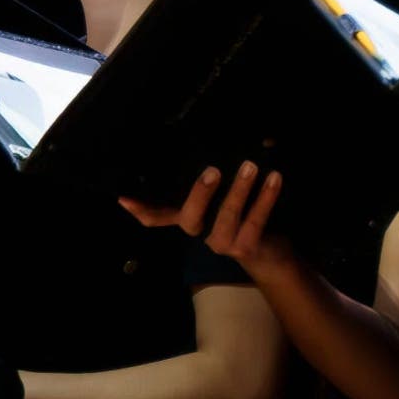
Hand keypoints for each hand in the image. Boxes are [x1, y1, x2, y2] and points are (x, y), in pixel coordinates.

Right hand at [119, 161, 290, 269]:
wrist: (273, 256)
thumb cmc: (245, 219)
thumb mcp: (223, 200)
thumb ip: (213, 182)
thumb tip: (213, 142)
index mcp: (191, 220)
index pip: (157, 217)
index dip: (141, 208)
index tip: (124, 197)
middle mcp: (201, 234)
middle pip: (189, 218)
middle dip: (199, 194)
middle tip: (212, 170)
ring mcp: (221, 244)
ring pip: (226, 217)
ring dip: (239, 191)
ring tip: (250, 167)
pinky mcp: (246, 249)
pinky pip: (255, 222)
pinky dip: (265, 199)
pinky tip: (274, 178)